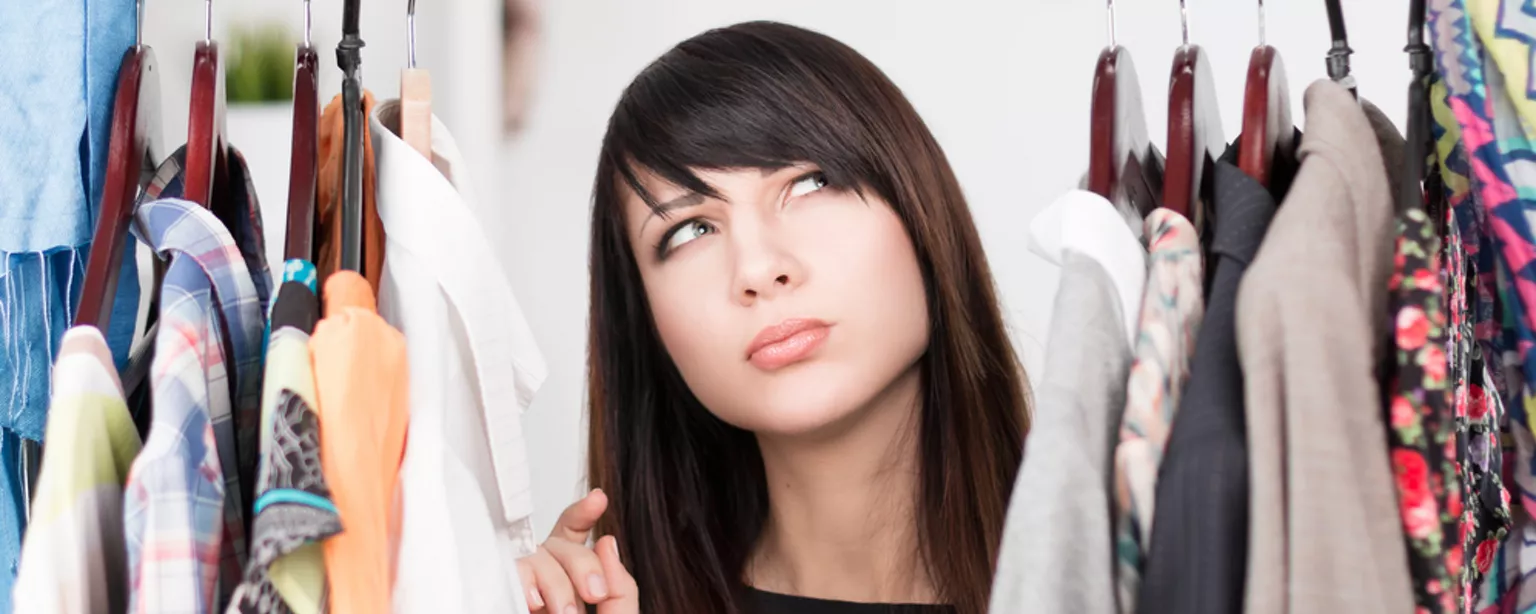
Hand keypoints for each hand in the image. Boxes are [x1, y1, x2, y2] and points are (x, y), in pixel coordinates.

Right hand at [517, 489, 638, 612]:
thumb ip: (621, 591)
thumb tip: (608, 542)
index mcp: (576, 586)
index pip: (575, 539)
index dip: (583, 513)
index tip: (599, 499)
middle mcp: (547, 584)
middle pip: (560, 544)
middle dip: (582, 562)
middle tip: (595, 593)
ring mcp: (526, 589)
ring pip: (536, 556)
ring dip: (555, 581)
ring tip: (567, 613)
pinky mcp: (503, 598)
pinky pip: (510, 573)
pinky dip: (525, 581)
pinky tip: (536, 602)